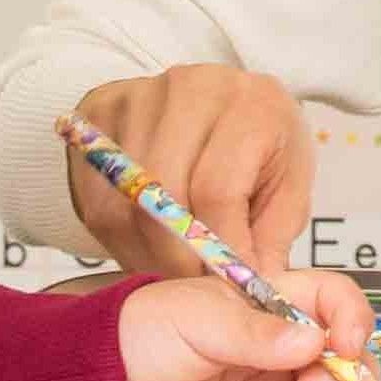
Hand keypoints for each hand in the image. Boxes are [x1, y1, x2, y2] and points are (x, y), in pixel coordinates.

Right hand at [69, 64, 313, 277]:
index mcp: (251, 104)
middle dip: (175, 258)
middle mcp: (192, 88)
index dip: (216, 250)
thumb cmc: (263, 150)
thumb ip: (271, 238)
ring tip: (168, 269)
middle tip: (189, 291)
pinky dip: (114, 233)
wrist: (226, 105)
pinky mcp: (101, 114)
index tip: (224, 290)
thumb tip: (251, 287)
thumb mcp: (288, 189)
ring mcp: (140, 97)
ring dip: (142, 251)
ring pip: (122, 201)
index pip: (217, 189)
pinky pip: (93, 194)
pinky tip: (143, 243)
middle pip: (162, 193)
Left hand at [116, 268, 380, 380]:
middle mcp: (285, 343)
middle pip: (346, 350)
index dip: (350, 316)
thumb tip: (311, 341)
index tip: (345, 345)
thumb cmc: (146, 333)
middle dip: (351, 369)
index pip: (332, 297)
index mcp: (274, 301)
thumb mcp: (195, 319)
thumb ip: (250, 331)